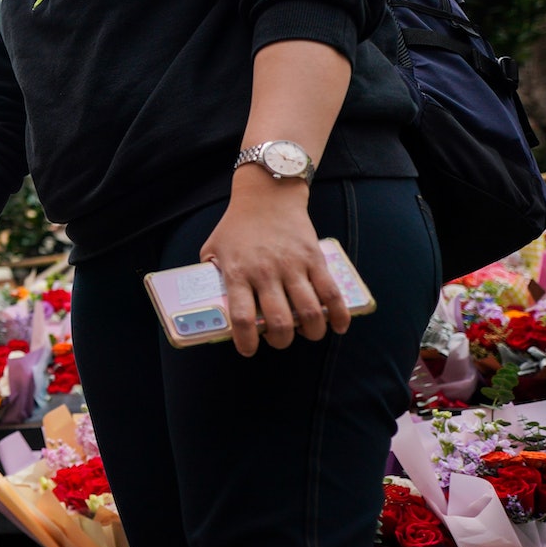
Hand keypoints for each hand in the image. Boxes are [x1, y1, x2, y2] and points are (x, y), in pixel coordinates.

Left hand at [201, 170, 349, 355]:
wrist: (267, 196)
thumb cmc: (236, 226)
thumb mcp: (212, 249)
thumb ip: (210, 276)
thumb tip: (207, 303)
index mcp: (237, 272)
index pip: (242, 317)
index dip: (246, 341)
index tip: (248, 350)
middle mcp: (265, 272)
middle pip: (279, 321)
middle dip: (281, 340)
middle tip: (279, 340)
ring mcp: (293, 266)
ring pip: (308, 311)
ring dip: (311, 332)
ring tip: (308, 334)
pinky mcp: (314, 258)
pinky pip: (331, 292)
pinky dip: (338, 314)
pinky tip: (338, 327)